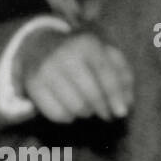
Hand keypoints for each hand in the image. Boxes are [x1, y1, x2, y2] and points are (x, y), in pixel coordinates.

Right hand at [19, 30, 133, 123]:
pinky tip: (69, 107)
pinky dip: (68, 117)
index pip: (106, 74)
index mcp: (87, 43)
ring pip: (76, 108)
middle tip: (106, 113)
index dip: (115, 96)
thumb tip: (127, 104)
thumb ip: (124, 78)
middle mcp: (64, 54)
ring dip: (86, 112)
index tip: (121, 113)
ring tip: (87, 105)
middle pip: (92, 96)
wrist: (41, 46)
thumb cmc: (84, 57)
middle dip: (103, 109)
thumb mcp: (107, 57)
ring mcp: (46, 69)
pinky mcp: (33, 84)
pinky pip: (57, 115)